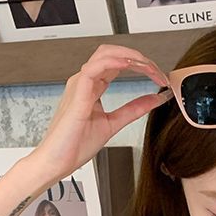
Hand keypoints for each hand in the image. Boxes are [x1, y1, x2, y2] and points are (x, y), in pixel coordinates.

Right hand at [30, 44, 173, 182]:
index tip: (159, 78)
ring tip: (149, 68)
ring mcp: (79, 85)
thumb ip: (133, 110)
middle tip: (157, 72)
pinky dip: (114, 62)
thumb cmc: (74, 146)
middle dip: (138, 57)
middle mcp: (84, 81)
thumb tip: (155, 99)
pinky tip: (130, 65)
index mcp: (92, 87)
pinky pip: (95, 68)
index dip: (140, 65)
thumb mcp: (113, 124)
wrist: (56, 162)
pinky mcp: (77, 94)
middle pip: (112, 53)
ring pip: (105, 54)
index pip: (117, 63)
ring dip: (131, 57)